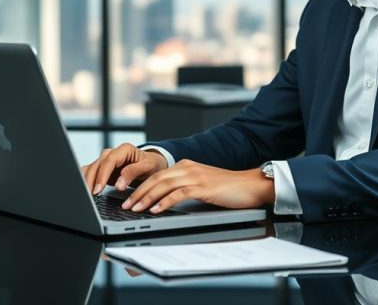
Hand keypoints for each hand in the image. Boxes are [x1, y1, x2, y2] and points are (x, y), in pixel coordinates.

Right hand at [80, 143, 168, 194]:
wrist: (152, 164)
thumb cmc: (151, 164)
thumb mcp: (148, 167)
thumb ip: (132, 173)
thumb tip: (118, 184)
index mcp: (124, 149)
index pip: (109, 161)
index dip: (102, 175)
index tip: (98, 188)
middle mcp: (112, 153)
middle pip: (97, 165)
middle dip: (91, 180)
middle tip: (89, 195)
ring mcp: (106, 160)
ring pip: (91, 169)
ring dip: (87, 181)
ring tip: (85, 195)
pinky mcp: (103, 169)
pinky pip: (91, 172)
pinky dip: (86, 180)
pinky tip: (84, 189)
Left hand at [120, 159, 273, 213]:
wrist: (250, 185)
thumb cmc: (227, 189)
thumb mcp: (201, 186)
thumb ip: (184, 188)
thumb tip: (164, 202)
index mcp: (185, 166)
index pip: (156, 175)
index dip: (140, 186)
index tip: (128, 199)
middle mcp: (188, 167)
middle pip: (156, 179)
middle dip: (138, 193)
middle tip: (126, 206)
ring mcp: (195, 176)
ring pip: (164, 185)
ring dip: (147, 198)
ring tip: (136, 209)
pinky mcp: (203, 186)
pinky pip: (179, 194)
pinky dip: (165, 202)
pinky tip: (156, 210)